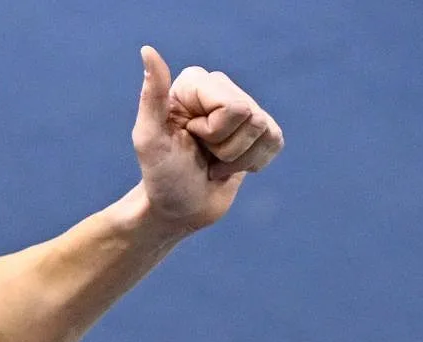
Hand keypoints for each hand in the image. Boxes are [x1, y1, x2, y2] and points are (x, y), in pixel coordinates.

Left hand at [131, 46, 283, 233]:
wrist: (179, 209)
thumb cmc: (161, 176)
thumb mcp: (150, 140)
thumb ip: (151, 96)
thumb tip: (148, 51)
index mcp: (194, 83)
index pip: (232, 106)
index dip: (213, 133)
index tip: (190, 138)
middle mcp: (220, 87)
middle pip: (251, 116)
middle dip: (226, 148)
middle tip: (202, 154)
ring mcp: (243, 108)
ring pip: (265, 130)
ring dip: (238, 159)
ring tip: (213, 161)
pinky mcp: (260, 130)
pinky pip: (275, 141)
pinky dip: (254, 163)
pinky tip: (230, 166)